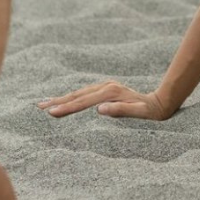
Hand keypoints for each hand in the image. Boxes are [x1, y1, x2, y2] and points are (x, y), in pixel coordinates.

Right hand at [38, 82, 173, 119]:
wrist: (160, 102)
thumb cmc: (150, 111)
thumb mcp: (139, 113)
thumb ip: (120, 110)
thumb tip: (100, 109)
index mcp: (110, 93)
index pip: (83, 102)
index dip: (67, 108)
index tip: (52, 113)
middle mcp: (105, 87)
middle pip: (77, 95)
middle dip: (58, 101)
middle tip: (39, 107)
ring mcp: (105, 86)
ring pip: (78, 93)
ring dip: (61, 98)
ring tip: (44, 103)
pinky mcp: (105, 89)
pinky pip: (84, 93)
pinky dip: (71, 97)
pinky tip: (63, 100)